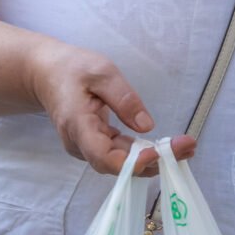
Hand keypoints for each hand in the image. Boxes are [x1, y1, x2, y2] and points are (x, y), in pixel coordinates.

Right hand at [27, 39, 194, 175]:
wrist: (47, 74)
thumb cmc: (72, 69)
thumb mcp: (102, 72)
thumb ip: (124, 98)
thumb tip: (147, 126)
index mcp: (77, 124)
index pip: (103, 156)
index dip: (131, 163)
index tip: (158, 155)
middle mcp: (80, 144)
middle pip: (116, 165)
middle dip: (153, 161)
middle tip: (187, 148)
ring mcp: (86, 147)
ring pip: (120, 163)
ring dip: (152, 158)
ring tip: (184, 147)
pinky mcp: (94, 145)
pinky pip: (119, 154)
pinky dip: (142, 152)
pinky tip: (165, 146)